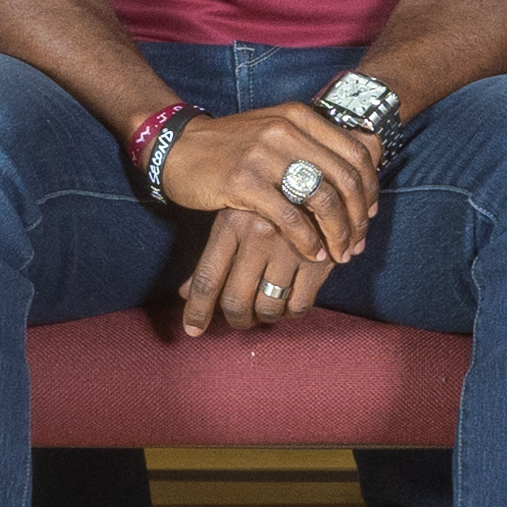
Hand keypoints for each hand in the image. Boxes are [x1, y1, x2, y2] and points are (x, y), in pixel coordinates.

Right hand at [167, 105, 378, 268]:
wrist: (178, 147)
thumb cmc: (231, 145)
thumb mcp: (275, 130)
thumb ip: (312, 144)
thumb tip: (359, 170)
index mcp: (300, 116)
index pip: (355, 153)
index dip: (370, 189)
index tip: (369, 215)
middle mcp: (287, 130)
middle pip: (345, 178)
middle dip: (358, 217)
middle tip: (357, 243)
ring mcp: (265, 155)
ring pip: (322, 198)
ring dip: (338, 232)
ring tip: (339, 254)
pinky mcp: (244, 181)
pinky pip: (290, 217)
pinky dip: (308, 240)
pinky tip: (313, 254)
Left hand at [180, 204, 346, 336]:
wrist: (321, 176)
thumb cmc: (268, 199)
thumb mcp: (235, 215)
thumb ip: (211, 256)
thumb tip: (185, 293)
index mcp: (231, 223)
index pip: (206, 279)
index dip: (197, 311)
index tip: (193, 330)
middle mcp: (258, 236)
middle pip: (235, 300)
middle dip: (235, 318)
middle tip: (238, 318)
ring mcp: (290, 249)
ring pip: (268, 307)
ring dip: (263, 317)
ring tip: (264, 310)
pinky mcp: (319, 260)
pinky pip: (299, 305)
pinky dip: (291, 312)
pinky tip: (288, 302)